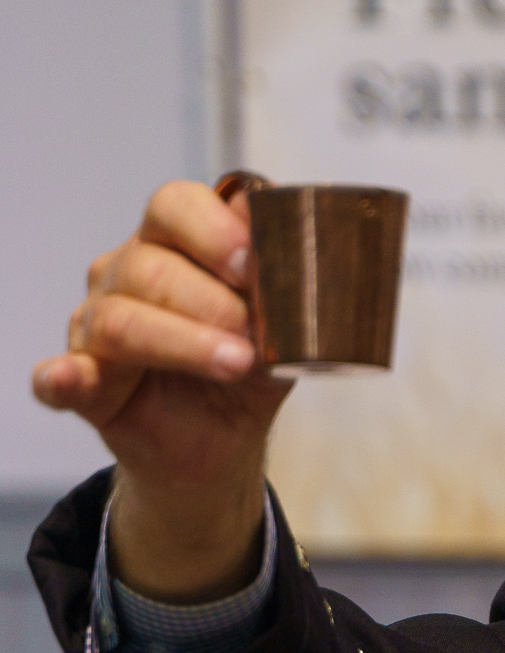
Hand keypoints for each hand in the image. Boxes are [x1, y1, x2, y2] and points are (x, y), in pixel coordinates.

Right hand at [31, 181, 289, 600]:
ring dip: (181, 342)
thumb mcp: (283, 334)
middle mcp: (127, 273)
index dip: (214, 230)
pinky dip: (63, 376)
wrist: (223, 445)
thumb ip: (288, 298)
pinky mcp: (81, 381)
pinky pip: (59, 376)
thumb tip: (297, 266)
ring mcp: (96, 325)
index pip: (176, 207)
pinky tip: (73, 377)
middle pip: (149, 265)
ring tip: (235, 365)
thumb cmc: (247, 373)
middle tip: (255, 333)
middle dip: (209, 300)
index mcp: (174, 244)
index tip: (253, 264)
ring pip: (119, 319)